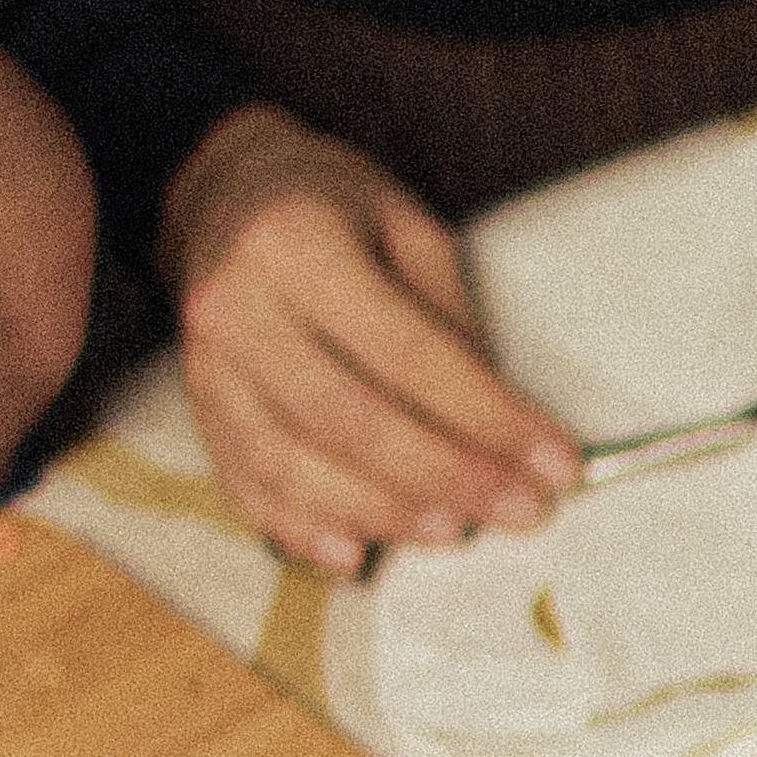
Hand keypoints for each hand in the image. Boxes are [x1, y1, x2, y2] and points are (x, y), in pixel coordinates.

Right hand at [154, 104, 577, 572]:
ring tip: (455, 531)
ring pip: (295, 466)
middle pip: (349, 419)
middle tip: (520, 511)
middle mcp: (235, 306)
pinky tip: (358, 556)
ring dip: (384, 514)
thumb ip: (450, 324)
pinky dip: (305, 532)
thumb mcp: (409, 230)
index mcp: (294, 244)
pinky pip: (249, 489)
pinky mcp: (200, 411)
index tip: (556, 464)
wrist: (227, 199)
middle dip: (446, 476)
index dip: (488, 418)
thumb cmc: (336, 213)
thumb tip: (501, 430)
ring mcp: (207, 366)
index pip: (407, 352)